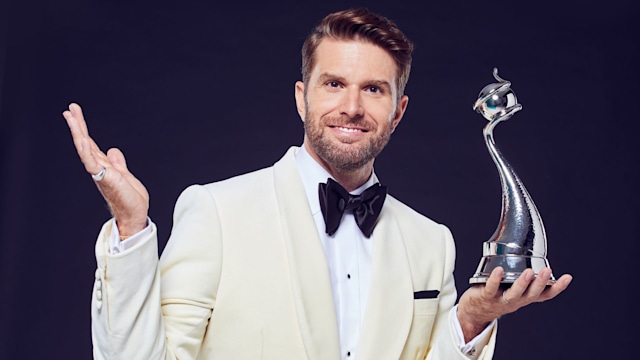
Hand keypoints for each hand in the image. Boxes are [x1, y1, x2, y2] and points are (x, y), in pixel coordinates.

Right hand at [63, 103, 148, 236]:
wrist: (134, 215)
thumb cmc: (130, 199)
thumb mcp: (125, 174)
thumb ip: (118, 162)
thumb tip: (112, 150)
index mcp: (103, 165)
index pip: (90, 143)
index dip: (82, 129)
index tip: (75, 113)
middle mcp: (98, 167)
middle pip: (85, 142)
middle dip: (78, 125)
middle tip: (70, 109)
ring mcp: (100, 172)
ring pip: (85, 149)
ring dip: (78, 133)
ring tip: (71, 117)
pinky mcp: (105, 178)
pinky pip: (92, 163)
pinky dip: (86, 151)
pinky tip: (82, 139)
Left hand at [457, 267, 571, 341]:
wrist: (475, 311)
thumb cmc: (496, 296)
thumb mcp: (515, 290)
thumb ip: (526, 280)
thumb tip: (536, 259)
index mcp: (524, 297)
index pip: (545, 294)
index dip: (557, 288)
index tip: (567, 278)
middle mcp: (516, 300)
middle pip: (531, 294)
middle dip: (540, 283)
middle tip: (547, 271)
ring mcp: (501, 299)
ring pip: (514, 294)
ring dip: (522, 284)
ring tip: (528, 272)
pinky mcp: (486, 296)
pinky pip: (492, 288)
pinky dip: (495, 280)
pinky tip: (499, 270)